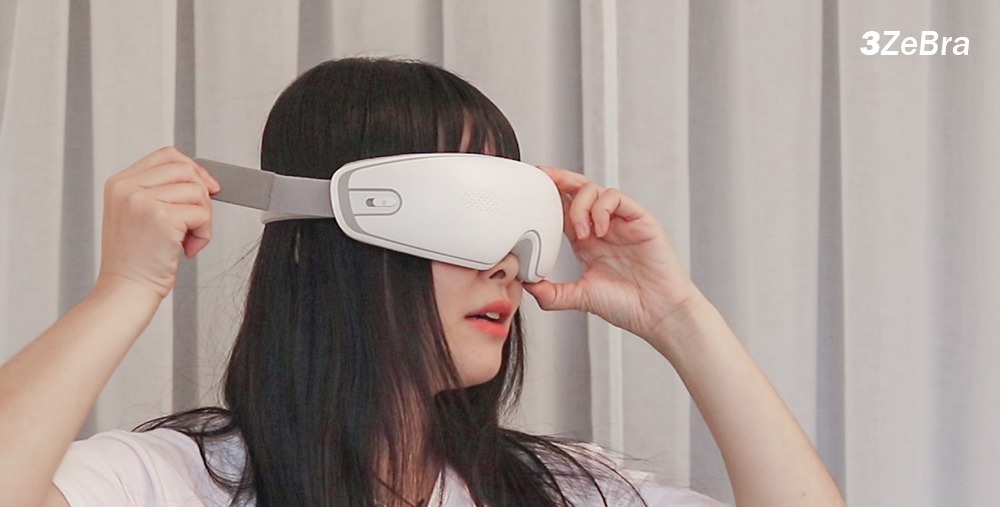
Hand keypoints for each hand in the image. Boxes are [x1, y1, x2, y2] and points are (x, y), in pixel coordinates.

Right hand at [96, 147, 219, 300]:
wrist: (125, 290)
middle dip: (201, 196)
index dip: (192, 169)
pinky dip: (204, 234)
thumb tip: (202, 179)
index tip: (207, 187)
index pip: (166, 155)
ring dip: (203, 219)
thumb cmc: (136, 260)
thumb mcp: (138, 215)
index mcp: (120, 183)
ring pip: (197, 192)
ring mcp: (142, 201)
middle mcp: (127, 188)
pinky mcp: (162, 218)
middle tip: (196, 222)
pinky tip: (187, 249)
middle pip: (185, 170)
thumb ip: (160, 192)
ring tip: (187, 240)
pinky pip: (201, 214)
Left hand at [522, 167, 697, 339]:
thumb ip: (553, 294)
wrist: (659, 314)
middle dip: (558, 179)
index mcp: (586, 241)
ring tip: (580, 233)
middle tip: (542, 178)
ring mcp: (621, 222)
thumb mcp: (581, 297)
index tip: (527, 192)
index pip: (562, 208)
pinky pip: (617, 198)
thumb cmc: (627, 305)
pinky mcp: (640, 220)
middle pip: (577, 189)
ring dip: (580, 206)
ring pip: (595, 190)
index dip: (546, 197)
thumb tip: (527, 287)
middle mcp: (602, 227)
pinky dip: (603, 209)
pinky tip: (600, 231)